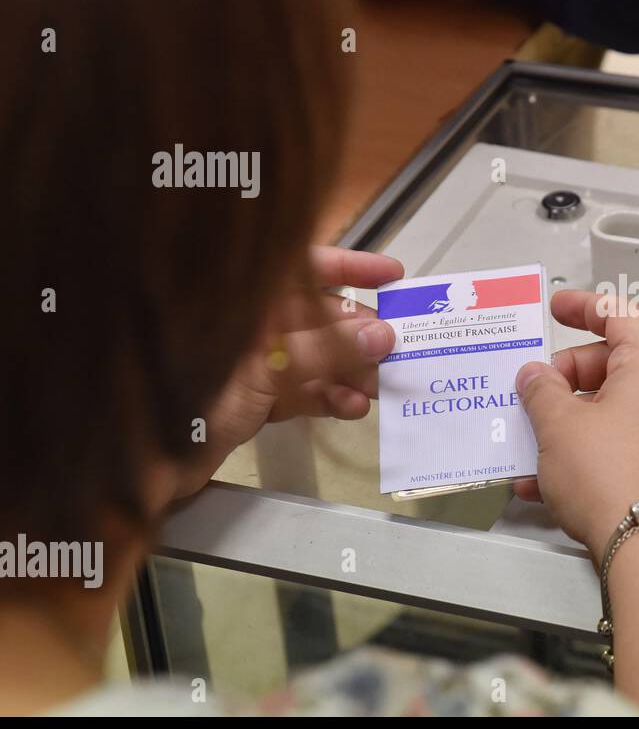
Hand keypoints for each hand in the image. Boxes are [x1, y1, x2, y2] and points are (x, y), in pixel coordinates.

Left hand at [172, 245, 403, 497]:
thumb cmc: (192, 398)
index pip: (304, 267)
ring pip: (317, 357)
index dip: (351, 267)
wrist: (149, 461)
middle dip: (361, 335)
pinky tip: (352, 409)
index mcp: (245, 301)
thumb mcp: (264, 369)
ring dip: (351, 372)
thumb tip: (381, 336)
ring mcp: (254, 362)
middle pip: (319, 318)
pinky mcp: (255, 398)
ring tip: (381, 388)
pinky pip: (303, 391)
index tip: (394, 276)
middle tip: (398, 350)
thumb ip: (323, 351)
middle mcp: (252, 326)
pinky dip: (329, 398)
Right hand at [513, 290, 638, 555]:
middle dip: (565, 377)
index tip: (555, 308)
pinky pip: (616, 447)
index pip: (622, 315)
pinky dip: (581, 454)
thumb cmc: (610, 476)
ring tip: (527, 441)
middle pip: (612, 365)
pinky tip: (539, 484)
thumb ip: (541, 392)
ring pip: (609, 411)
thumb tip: (535, 376)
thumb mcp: (559, 426)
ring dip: (566, 421)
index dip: (586, 306)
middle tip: (531, 393)